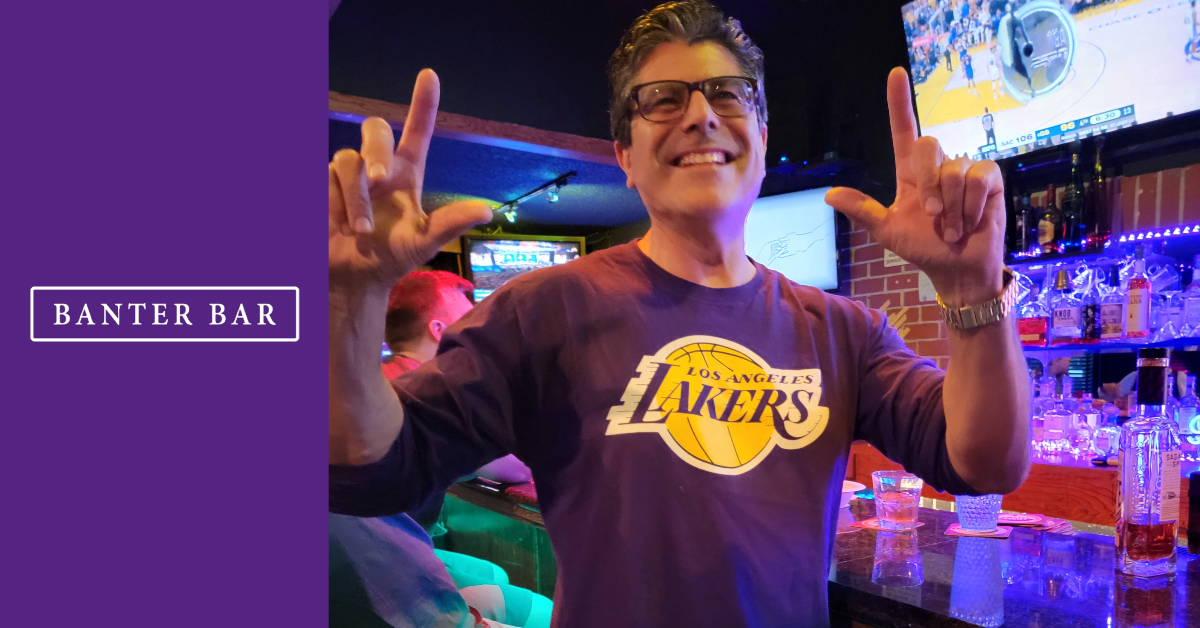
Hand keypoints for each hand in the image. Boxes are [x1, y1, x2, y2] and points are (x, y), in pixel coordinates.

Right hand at [329, 69, 492, 286]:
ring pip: (346, 161)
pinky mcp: (322, 185)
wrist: (353, 278)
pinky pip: (324, 179)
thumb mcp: (423, 243)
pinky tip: (338, 227)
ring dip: (355, 198)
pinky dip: (335, 205)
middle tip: (379, 180)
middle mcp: (377, 167)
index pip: (417, 131)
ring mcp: (348, 174)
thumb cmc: (391, 258)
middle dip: (375, 150)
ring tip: (360, 231)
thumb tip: (487, 211)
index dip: (423, 103)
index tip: (429, 75)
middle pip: (373, 130)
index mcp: (406, 174)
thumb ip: (450, 224)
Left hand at [825, 67, 1004, 307]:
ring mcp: (964, 170)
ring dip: (951, 206)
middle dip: (928, 182)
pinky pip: (978, 178)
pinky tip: (971, 221)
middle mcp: (937, 166)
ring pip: (953, 169)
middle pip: (927, 144)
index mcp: (910, 173)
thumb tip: (828, 195)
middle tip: (932, 215)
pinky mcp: (989, 179)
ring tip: (952, 227)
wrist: (956, 269)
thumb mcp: (888, 231)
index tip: (895, 73)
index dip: (898, 102)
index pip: (903, 130)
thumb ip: (863, 211)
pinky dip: (971, 205)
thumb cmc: (923, 248)